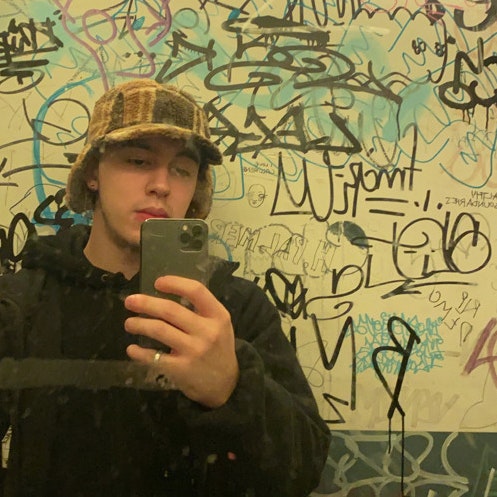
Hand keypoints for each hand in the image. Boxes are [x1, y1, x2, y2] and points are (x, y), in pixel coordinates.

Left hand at [124, 275, 238, 407]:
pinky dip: (139, 352)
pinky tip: (132, 348)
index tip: (157, 283)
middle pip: (170, 310)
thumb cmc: (218, 348)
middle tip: (130, 301)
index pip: (196, 291)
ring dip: (138, 324)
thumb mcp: (219, 325)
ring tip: (129, 323)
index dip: (175, 283)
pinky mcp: (181, 369)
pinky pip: (154, 356)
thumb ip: (200, 309)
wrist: (226, 384)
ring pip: (159, 329)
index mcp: (218, 315)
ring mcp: (194, 350)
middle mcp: (207, 331)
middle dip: (145, 303)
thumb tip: (165, 294)